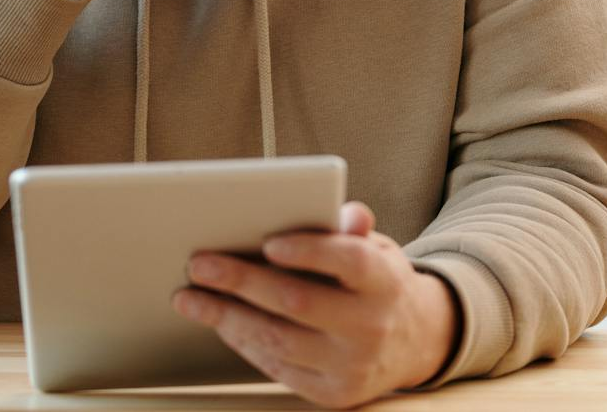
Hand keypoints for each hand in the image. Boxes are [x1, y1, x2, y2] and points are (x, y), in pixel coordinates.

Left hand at [175, 202, 460, 408]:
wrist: (414, 342)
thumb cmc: (379, 283)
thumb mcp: (377, 248)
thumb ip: (354, 229)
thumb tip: (345, 212)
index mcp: (385, 280)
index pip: (350, 262)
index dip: (311, 251)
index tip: (269, 242)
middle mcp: (372, 326)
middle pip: (299, 302)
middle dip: (242, 281)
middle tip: (200, 265)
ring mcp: (352, 365)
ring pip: (279, 340)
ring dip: (227, 317)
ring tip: (192, 297)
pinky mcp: (333, 393)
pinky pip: (278, 368)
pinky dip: (244, 342)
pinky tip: (222, 322)